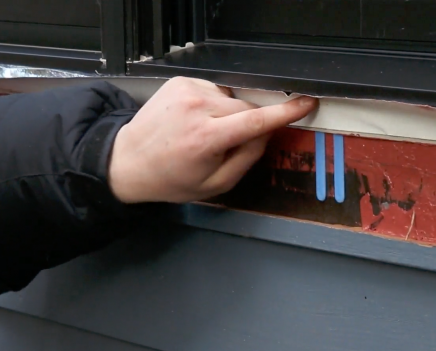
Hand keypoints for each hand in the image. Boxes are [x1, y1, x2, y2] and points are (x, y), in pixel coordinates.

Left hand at [108, 76, 317, 203]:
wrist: (128, 161)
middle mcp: (197, 108)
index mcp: (207, 138)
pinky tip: (194, 120)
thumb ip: (247, 159)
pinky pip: (215, 91)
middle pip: (247, 108)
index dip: (285, 112)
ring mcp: (187, 90)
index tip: (307, 102)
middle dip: (246, 125)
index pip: (256, 121)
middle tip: (224, 145)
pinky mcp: (180, 81)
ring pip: (232, 99)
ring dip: (227, 115)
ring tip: (202, 132)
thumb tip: (266, 133)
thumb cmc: (174, 179)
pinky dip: (213, 105)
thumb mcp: (215, 184)